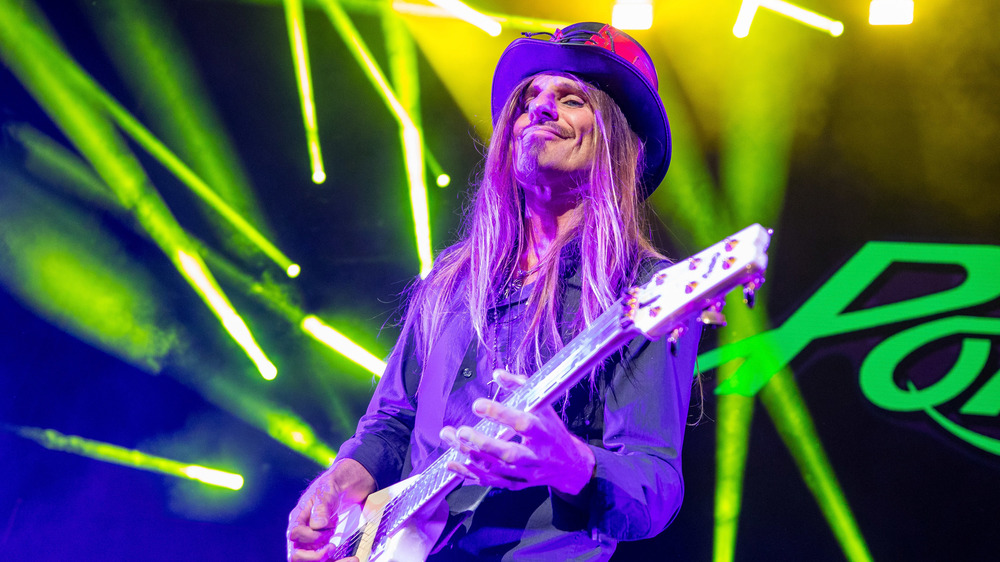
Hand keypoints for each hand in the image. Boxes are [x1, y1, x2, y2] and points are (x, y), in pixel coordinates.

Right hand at [287, 459, 374, 561]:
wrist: (344, 488)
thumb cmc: (330, 487)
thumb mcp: (326, 492)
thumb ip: (321, 508)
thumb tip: (317, 525)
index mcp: (298, 518)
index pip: (294, 534)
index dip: (309, 536)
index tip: (327, 531)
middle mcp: (302, 534)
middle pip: (296, 555)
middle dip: (312, 557)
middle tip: (331, 548)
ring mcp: (312, 543)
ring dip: (325, 561)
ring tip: (348, 559)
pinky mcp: (323, 548)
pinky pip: (326, 561)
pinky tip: (353, 559)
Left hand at [440, 370, 595, 494]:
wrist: (569, 466)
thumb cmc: (552, 431)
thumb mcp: (543, 407)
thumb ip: (521, 388)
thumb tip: (498, 373)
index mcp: (543, 432)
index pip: (522, 424)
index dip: (500, 414)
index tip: (478, 405)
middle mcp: (535, 455)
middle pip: (508, 453)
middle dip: (483, 443)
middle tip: (460, 431)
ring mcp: (525, 473)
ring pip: (495, 468)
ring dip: (469, 455)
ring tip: (450, 438)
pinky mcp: (516, 484)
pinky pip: (490, 481)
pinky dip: (469, 474)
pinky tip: (451, 463)